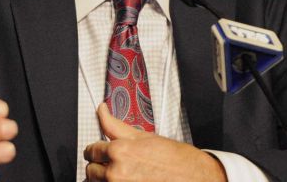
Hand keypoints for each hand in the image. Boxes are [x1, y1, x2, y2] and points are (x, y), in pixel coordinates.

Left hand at [83, 104, 225, 181]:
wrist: (196, 178)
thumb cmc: (176, 159)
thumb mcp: (145, 137)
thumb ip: (116, 125)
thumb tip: (101, 110)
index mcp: (119, 151)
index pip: (91, 150)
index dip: (97, 149)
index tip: (101, 151)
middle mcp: (116, 173)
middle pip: (90, 170)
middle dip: (100, 166)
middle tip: (116, 165)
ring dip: (103, 180)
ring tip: (123, 175)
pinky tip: (128, 181)